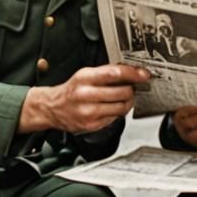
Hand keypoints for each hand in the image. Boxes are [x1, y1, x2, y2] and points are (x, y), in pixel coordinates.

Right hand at [19, 64, 149, 134]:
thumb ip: (106, 72)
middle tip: (131, 88)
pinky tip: (111, 108)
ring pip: (122, 107)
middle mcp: (86, 95)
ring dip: (127, 102)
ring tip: (123, 98)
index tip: (144, 75)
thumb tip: (131, 71)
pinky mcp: (92, 125)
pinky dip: (117, 112)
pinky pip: (115, 118)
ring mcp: (89, 112)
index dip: (133, 74)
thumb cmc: (71, 90)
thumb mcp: (85, 74)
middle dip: (131, 90)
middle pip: (122, 92)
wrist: (52, 108)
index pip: (114, 74)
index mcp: (85, 78)